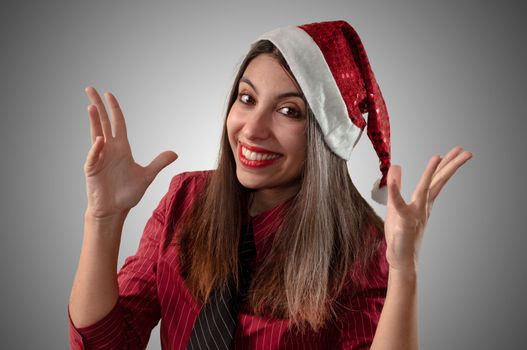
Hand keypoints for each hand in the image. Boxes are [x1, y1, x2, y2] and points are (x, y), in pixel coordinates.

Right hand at [83, 87, 177, 218]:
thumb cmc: (128, 193)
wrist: (115, 210)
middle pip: (103, 123)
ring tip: (91, 106)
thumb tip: (175, 152)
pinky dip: (96, 149)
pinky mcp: (92, 169)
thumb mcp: (147, 176)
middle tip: (90, 89)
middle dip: (98, 106)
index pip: (118, 123)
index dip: (114, 109)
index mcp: (122, 148)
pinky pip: (94, 156)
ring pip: (95, 134)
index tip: (108, 94)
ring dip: (94, 121)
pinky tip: (99, 140)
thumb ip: (159, 163)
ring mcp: (99, 158)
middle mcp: (109, 149)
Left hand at [384, 146, 472, 272]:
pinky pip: (398, 204)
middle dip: (452, 166)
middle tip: (467, 151)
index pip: (437, 180)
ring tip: (438, 156)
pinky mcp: (402, 222)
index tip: (456, 151)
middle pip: (439, 182)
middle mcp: (423, 206)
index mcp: (423, 202)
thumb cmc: (400, 234)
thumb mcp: (396, 204)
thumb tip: (397, 166)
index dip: (446, 165)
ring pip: (424, 190)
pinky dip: (395, 191)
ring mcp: (415, 214)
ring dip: (430, 173)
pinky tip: (393, 176)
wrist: (402, 259)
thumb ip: (397, 185)